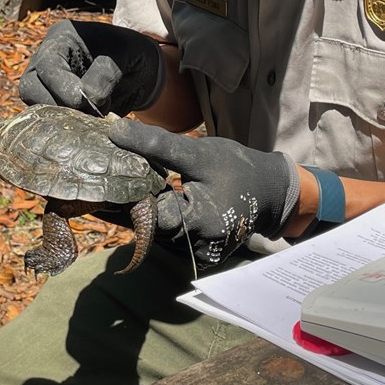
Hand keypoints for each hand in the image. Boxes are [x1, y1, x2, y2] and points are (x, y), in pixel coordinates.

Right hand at [18, 20, 164, 116]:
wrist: (141, 70)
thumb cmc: (131, 53)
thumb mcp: (125, 54)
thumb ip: (104, 75)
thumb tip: (86, 101)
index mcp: (60, 39)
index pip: (47, 65)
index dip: (61, 86)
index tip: (81, 101)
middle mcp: (47, 62)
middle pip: (31, 88)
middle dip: (57, 105)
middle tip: (87, 114)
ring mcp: (48, 86)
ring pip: (37, 109)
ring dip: (63, 120)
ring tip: (93, 120)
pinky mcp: (56, 107)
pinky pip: (51, 123)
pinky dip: (70, 129)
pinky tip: (91, 128)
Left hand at [109, 119, 299, 269]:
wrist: (271, 191)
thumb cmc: (236, 168)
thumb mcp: (197, 152)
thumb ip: (156, 144)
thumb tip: (116, 130)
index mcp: (199, 223)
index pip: (150, 215)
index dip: (131, 194)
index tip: (113, 175)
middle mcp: (198, 247)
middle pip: (152, 227)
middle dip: (136, 203)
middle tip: (113, 180)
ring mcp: (199, 253)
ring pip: (160, 233)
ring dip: (147, 211)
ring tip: (129, 188)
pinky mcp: (200, 253)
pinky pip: (172, 236)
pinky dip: (162, 219)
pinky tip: (153, 199)